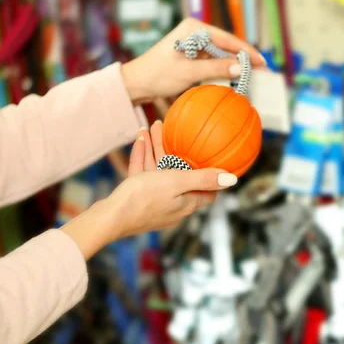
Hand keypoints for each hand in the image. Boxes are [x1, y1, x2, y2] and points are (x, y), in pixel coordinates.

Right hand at [60, 120, 237, 258]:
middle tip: (175, 132)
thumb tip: (233, 179)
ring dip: (156, 148)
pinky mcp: (136, 198)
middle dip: (177, 152)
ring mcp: (153, 202)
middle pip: (179, 175)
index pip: (206, 192)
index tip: (213, 162)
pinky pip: (142, 174)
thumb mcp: (178, 183)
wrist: (111, 216)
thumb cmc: (145, 199)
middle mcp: (172, 204)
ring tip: (154, 127)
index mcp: (186, 203)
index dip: (211, 179)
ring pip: (158, 170)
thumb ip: (204, 179)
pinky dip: (142, 156)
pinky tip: (140, 138)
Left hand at [120, 18, 266, 103]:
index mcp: (194, 28)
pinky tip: (234, 78)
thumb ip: (215, 68)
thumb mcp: (188, 72)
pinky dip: (223, 70)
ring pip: (221, 55)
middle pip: (226, 46)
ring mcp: (194, 44)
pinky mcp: (192, 56)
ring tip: (251, 76)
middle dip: (243, 59)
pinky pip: (213, 62)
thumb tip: (240, 68)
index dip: (246, 52)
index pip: (227, 39)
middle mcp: (195, 32)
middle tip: (261, 72)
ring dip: (234, 66)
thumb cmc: (157, 75)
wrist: (136, 84)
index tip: (262, 63)